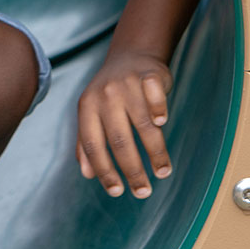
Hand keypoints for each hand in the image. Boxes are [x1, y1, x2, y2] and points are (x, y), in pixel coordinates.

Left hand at [76, 51, 172, 198]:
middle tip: (143, 192)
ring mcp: (127, 84)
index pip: (93, 144)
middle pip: (119, 140)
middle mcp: (105, 96)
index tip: (117, 192)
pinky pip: (155, 97)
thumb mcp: (91, 113)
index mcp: (87, 107)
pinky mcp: (149, 76)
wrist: (130, 56)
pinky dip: (159, 110)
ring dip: (155, 153)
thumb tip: (87, 174)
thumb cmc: (110, 93)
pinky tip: (162, 125)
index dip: (104, 170)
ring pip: (142, 125)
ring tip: (163, 172)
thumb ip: (87, 142)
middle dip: (132, 170)